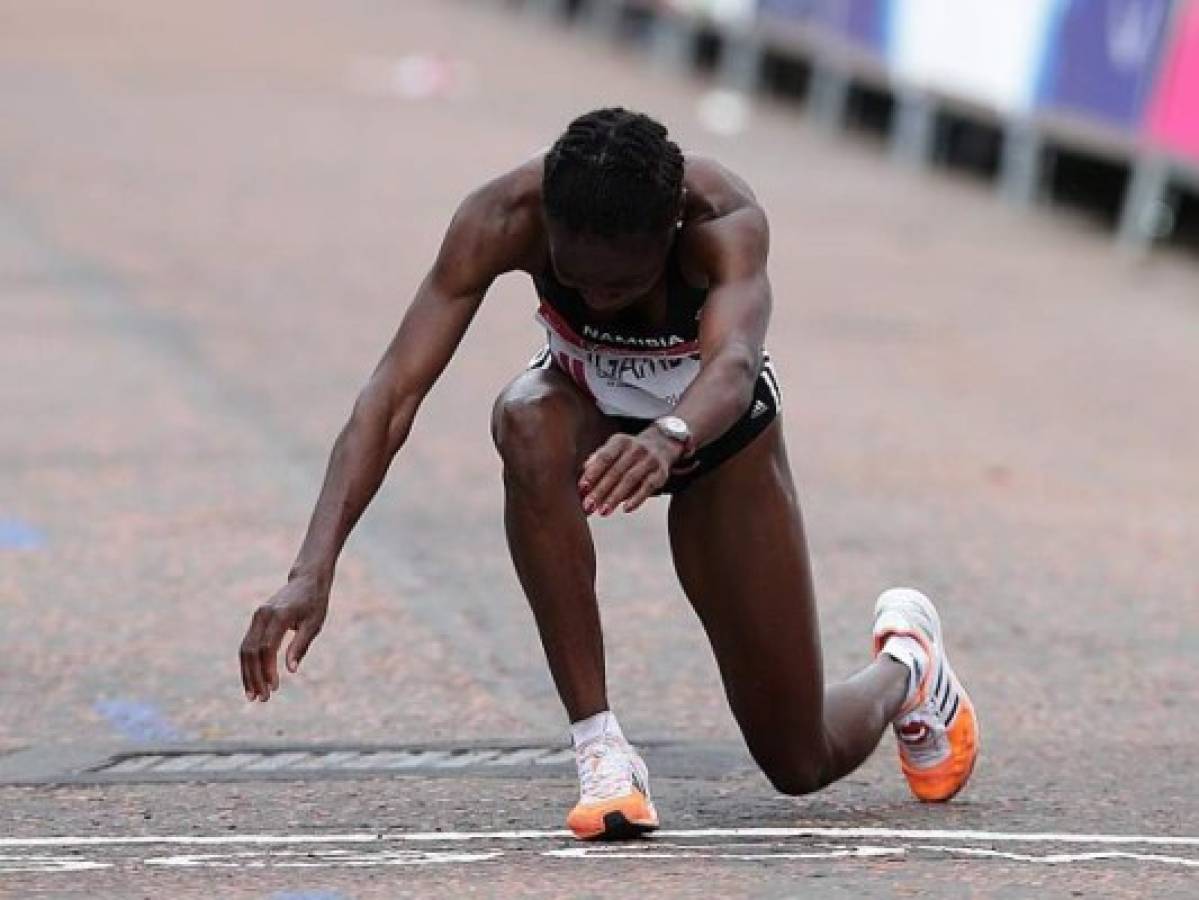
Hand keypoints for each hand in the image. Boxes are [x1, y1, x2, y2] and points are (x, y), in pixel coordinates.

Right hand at [239, 576, 327, 701]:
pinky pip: (247, 645)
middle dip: (255, 677)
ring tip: (253, 696)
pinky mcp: (255, 621)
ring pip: (245, 649)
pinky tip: (252, 681)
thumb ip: (301, 645)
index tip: (274, 688)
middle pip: (252, 650)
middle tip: (262, 699)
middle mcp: (263, 615)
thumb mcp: (314, 624)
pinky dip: (247, 664)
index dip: (268, 670)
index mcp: (280, 615)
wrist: (306, 580)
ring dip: (247, 674)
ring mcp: (257, 617)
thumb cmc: (314, 603)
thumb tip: (291, 670)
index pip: (268, 647)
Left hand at [578, 429, 684, 515]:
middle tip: (588, 506)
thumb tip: (581, 475)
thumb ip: (597, 460)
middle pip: (615, 471)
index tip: (582, 488)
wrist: (662, 444)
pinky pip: (648, 487)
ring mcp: (650, 460)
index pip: (604, 457)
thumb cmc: (630, 451)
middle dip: (600, 490)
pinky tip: (626, 509)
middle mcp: (635, 448)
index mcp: (620, 441)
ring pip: (630, 480)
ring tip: (603, 511)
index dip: (592, 473)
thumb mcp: (614, 448)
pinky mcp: (661, 473)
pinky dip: (636, 499)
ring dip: (615, 497)